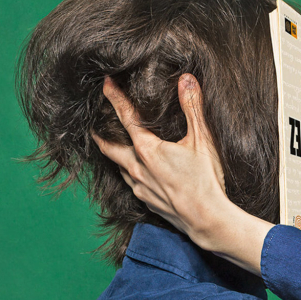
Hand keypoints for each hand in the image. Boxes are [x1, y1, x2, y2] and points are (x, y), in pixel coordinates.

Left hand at [94, 75, 270, 273]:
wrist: (207, 219)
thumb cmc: (205, 180)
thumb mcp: (203, 140)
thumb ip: (193, 108)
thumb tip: (186, 80)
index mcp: (148, 149)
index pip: (125, 117)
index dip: (114, 98)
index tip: (105, 84)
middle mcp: (137, 168)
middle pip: (110, 147)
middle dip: (100, 134)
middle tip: (93, 125)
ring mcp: (140, 187)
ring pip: (119, 167)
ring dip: (115, 156)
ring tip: (115, 148)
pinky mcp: (147, 202)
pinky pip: (132, 184)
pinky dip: (130, 174)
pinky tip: (137, 174)